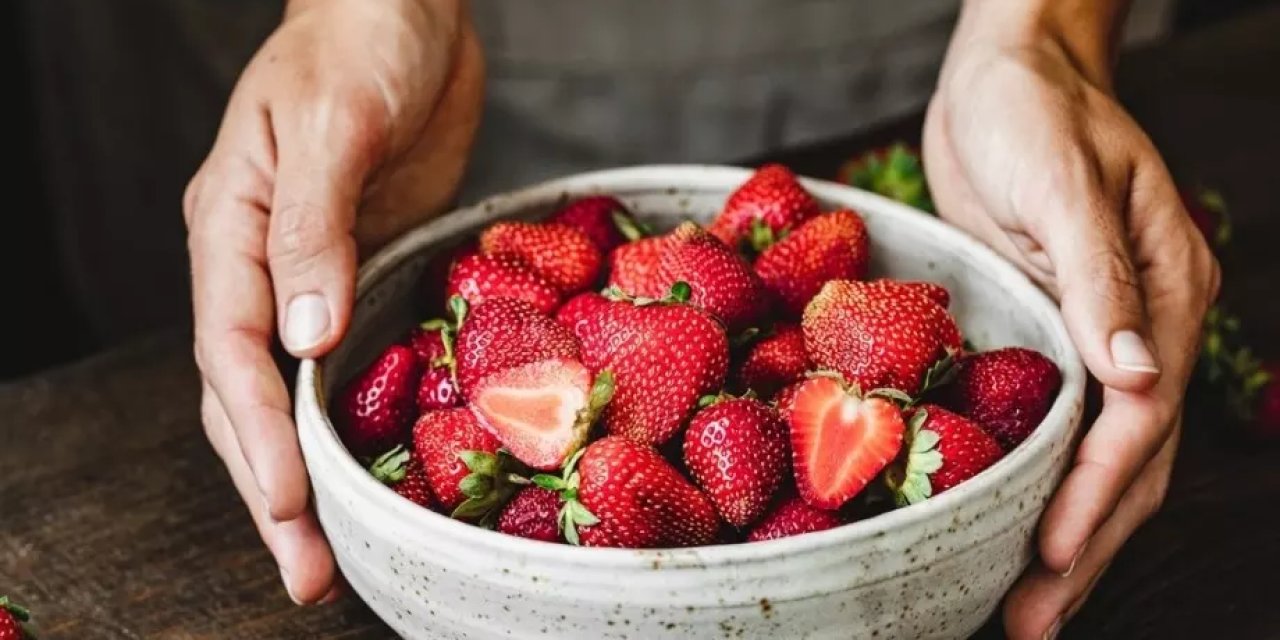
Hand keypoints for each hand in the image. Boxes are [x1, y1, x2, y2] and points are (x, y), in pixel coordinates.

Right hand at [183, 0, 482, 603]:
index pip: (229, 350)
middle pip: (249, 394)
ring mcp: (311, 272)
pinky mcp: (363, 270)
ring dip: (310, 470)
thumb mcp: (334, 123)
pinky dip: (353, 419)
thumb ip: (313, 228)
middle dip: (274, 486)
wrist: (407, 9)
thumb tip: (303, 337)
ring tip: (333, 549)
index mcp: (229, 227)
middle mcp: (259, 262)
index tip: (290, 504)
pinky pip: (350, 359)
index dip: (257, 435)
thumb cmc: (361, 42)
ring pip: (292, 390)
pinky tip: (375, 465)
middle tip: (307, 571)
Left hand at [923, 6, 1218, 637]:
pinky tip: (1011, 525)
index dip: (1096, 492)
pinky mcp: (1053, 332)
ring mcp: (1100, 334)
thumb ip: (1100, 275)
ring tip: (1027, 607)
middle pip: (1130, 461)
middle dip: (1085, 545)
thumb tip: (1136, 376)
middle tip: (1033, 623)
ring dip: (1068, 534)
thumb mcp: (1063, 181)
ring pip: (1101, 458)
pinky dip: (1042, 484)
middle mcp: (1142, 325)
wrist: (1004, 77)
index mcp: (1163, 290)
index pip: (1138, 418)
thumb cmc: (1031, 113)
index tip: (1051, 551)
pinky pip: (1059, 425)